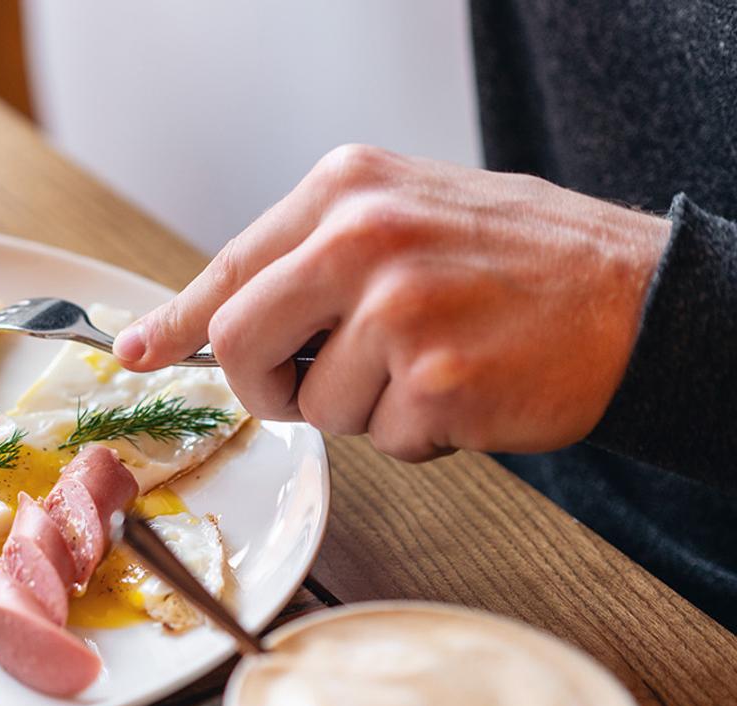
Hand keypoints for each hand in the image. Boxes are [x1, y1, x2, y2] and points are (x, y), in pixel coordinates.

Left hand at [112, 145, 671, 461]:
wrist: (641, 295)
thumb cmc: (518, 264)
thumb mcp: (404, 218)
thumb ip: (307, 261)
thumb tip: (196, 326)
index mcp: (345, 191)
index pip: (228, 268)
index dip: (175, 322)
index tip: (136, 353)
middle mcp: (361, 238)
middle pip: (237, 345)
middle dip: (268, 386)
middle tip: (319, 385)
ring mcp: (396, 308)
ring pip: (312, 408)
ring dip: (365, 412)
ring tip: (432, 367)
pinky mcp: (434, 378)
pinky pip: (382, 442)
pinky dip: (420, 436)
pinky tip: (468, 391)